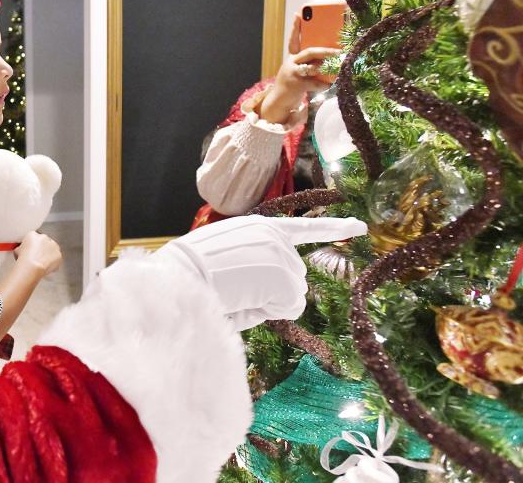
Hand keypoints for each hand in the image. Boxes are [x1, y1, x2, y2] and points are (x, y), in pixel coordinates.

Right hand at [14, 231, 62, 277]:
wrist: (32, 267)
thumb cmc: (24, 259)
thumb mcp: (17, 250)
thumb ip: (21, 247)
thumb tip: (21, 250)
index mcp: (33, 235)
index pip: (34, 237)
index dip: (33, 245)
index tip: (32, 250)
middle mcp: (44, 237)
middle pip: (44, 242)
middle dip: (42, 248)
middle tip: (37, 256)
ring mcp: (53, 245)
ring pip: (52, 249)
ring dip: (49, 254)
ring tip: (42, 262)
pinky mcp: (58, 254)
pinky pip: (56, 258)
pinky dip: (53, 262)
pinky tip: (47, 266)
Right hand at [151, 215, 366, 330]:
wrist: (180, 277)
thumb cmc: (194, 276)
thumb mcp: (230, 263)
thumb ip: (260, 270)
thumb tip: (286, 296)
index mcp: (259, 227)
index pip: (304, 227)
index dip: (334, 227)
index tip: (359, 226)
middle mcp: (274, 236)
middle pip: (296, 277)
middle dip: (274, 292)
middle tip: (237, 291)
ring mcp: (280, 253)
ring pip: (294, 295)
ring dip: (269, 303)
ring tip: (236, 294)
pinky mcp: (281, 272)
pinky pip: (292, 304)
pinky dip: (272, 312)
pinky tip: (248, 301)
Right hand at [259, 15, 340, 124]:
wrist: (278, 102)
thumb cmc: (292, 84)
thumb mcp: (297, 70)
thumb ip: (309, 63)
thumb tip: (329, 57)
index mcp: (292, 57)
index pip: (293, 40)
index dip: (296, 27)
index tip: (298, 14)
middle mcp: (291, 63)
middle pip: (310, 52)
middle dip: (326, 51)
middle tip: (339, 51)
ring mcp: (293, 73)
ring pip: (314, 67)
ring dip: (329, 68)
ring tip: (340, 67)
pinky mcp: (297, 84)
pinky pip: (316, 82)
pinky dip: (324, 84)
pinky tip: (330, 85)